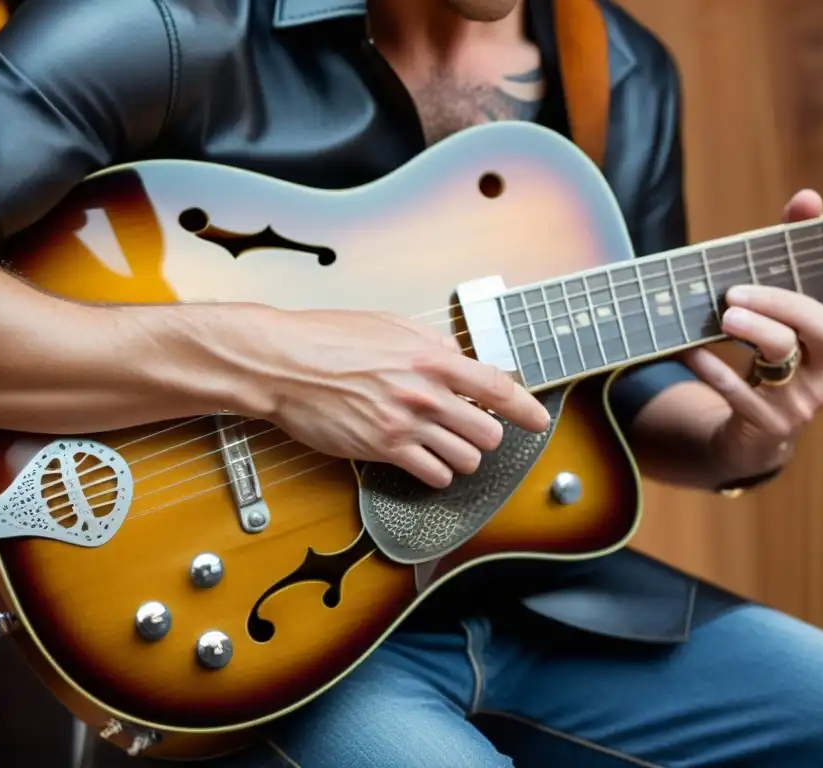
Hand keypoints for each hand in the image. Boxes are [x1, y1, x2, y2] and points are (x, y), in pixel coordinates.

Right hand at [234, 308, 550, 487]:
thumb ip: (431, 343)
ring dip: (462, 456)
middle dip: (486, 435)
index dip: (526, 409)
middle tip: (473, 431)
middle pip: (488, 432)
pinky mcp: (384, 449)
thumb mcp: (390, 324)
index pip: (498, 388)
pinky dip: (436, 473)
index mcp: (433, 358)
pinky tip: (425, 462)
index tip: (538, 420)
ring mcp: (406, 424)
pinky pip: (433, 474)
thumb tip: (458, 356)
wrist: (284, 363)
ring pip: (465, 459)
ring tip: (446, 446)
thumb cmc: (329, 338)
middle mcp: (426, 393)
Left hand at [681, 190, 822, 479]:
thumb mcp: (777, 319)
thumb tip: (808, 197)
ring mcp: (795, 408)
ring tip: (721, 316)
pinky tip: (689, 348)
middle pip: (819, 333)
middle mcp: (819, 379)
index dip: (802, 286)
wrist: (752, 440)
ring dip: (751, 334)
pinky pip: (738, 394)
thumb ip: (788, 260)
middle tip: (734, 294)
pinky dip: (712, 368)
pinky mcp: (764, 428)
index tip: (771, 261)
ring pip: (780, 365)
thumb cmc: (766, 365)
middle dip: (780, 306)